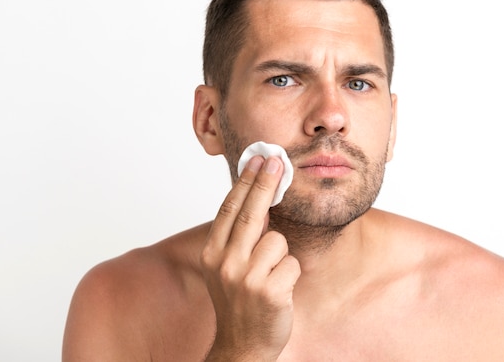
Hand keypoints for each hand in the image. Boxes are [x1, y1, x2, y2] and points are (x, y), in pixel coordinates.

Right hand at [200, 155, 300, 360]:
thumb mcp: (226, 267)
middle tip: (278, 160)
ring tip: (270, 277)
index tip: (258, 159)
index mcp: (212, 254)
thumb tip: (258, 198)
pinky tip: (278, 290)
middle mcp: (225, 263)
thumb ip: (237, 237)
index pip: (230, 208)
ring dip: (280, 256)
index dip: (246, 181)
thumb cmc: (238, 301)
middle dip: (266, 183)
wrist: (242, 345)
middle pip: (251, 213)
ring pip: (278, 241)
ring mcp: (246, 278)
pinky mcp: (269, 291)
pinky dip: (290, 274)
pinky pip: (291, 264)